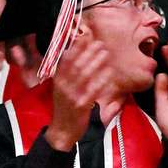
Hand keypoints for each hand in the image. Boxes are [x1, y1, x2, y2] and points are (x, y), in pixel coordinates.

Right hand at [47, 32, 110, 151]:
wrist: (62, 131)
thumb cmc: (65, 108)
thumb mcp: (63, 89)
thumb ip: (69, 75)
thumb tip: (79, 57)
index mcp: (58, 80)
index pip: (66, 59)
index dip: (76, 47)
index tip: (86, 36)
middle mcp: (63, 86)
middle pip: (76, 65)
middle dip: (88, 52)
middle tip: (100, 43)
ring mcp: (71, 95)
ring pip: (84, 76)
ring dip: (95, 63)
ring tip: (105, 53)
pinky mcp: (80, 106)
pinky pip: (92, 91)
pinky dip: (101, 81)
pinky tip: (109, 74)